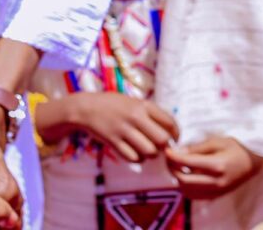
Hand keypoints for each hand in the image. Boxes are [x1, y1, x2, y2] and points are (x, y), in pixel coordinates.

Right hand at [39, 93, 178, 163]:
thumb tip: (168, 130)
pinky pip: (133, 158)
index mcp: (143, 105)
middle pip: (162, 140)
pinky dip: (137, 159)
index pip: (169, 122)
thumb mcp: (133, 102)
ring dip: (150, 155)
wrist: (86, 108)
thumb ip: (149, 113)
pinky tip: (135, 154)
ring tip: (146, 151)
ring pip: (149, 151)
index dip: (176, 133)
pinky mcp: (113, 142)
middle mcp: (135, 117)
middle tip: (159, 147)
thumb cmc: (113, 104)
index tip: (174, 138)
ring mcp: (124, 130)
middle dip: (163, 147)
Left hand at [165, 136, 262, 198]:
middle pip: (184, 180)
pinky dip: (186, 187)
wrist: (253, 163)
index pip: (188, 163)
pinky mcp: (216, 196)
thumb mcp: (218, 141)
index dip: (174, 157)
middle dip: (172, 169)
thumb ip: (198, 148)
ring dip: (178, 180)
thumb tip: (178, 152)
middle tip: (169, 158)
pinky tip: (186, 176)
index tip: (166, 150)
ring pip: (187, 191)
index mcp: (217, 166)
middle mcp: (216, 182)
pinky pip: (194, 196)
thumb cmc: (237, 147)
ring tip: (177, 167)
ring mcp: (216, 191)